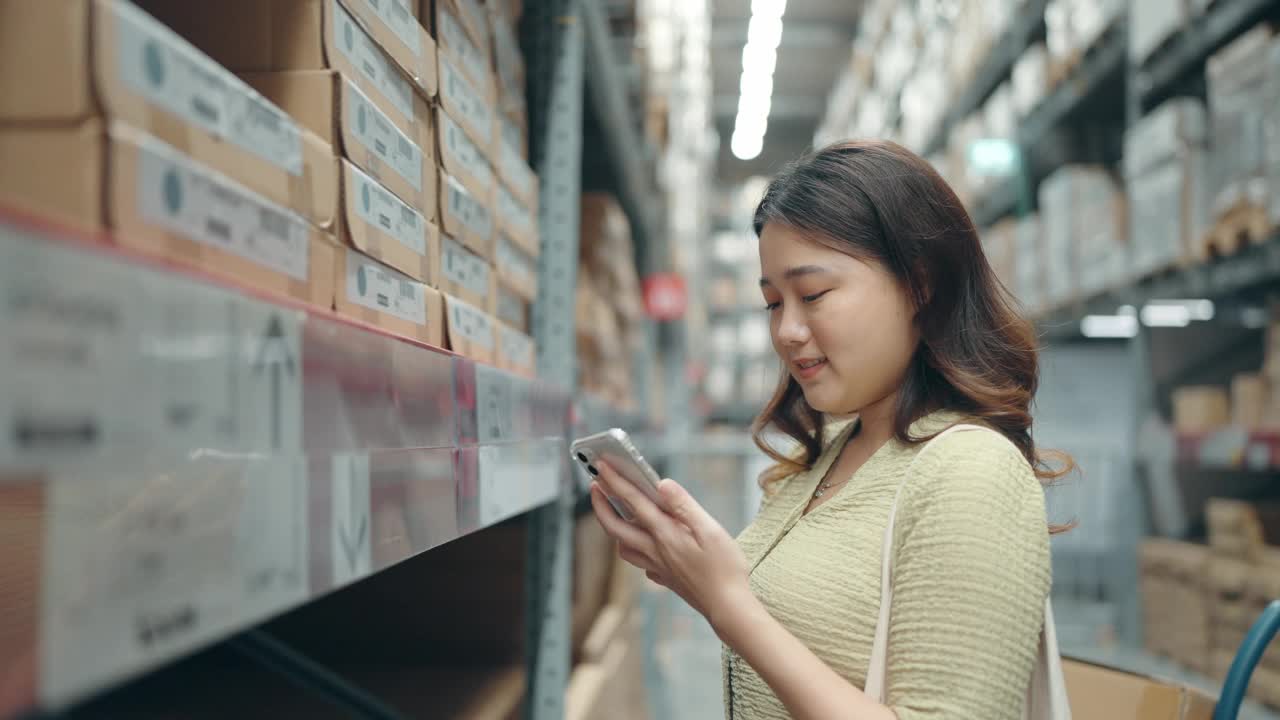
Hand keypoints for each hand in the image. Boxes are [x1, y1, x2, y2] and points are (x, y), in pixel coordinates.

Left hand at [589, 461, 753, 631]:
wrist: (728, 608)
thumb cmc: (725, 569)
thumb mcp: (711, 531)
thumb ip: (684, 506)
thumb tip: (662, 484)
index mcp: (665, 534)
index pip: (634, 502)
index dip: (616, 481)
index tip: (602, 465)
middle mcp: (655, 551)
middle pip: (615, 527)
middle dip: (601, 505)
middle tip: (594, 486)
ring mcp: (658, 567)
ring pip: (624, 547)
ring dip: (613, 528)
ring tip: (615, 514)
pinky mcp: (665, 578)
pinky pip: (640, 562)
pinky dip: (634, 550)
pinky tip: (644, 545)